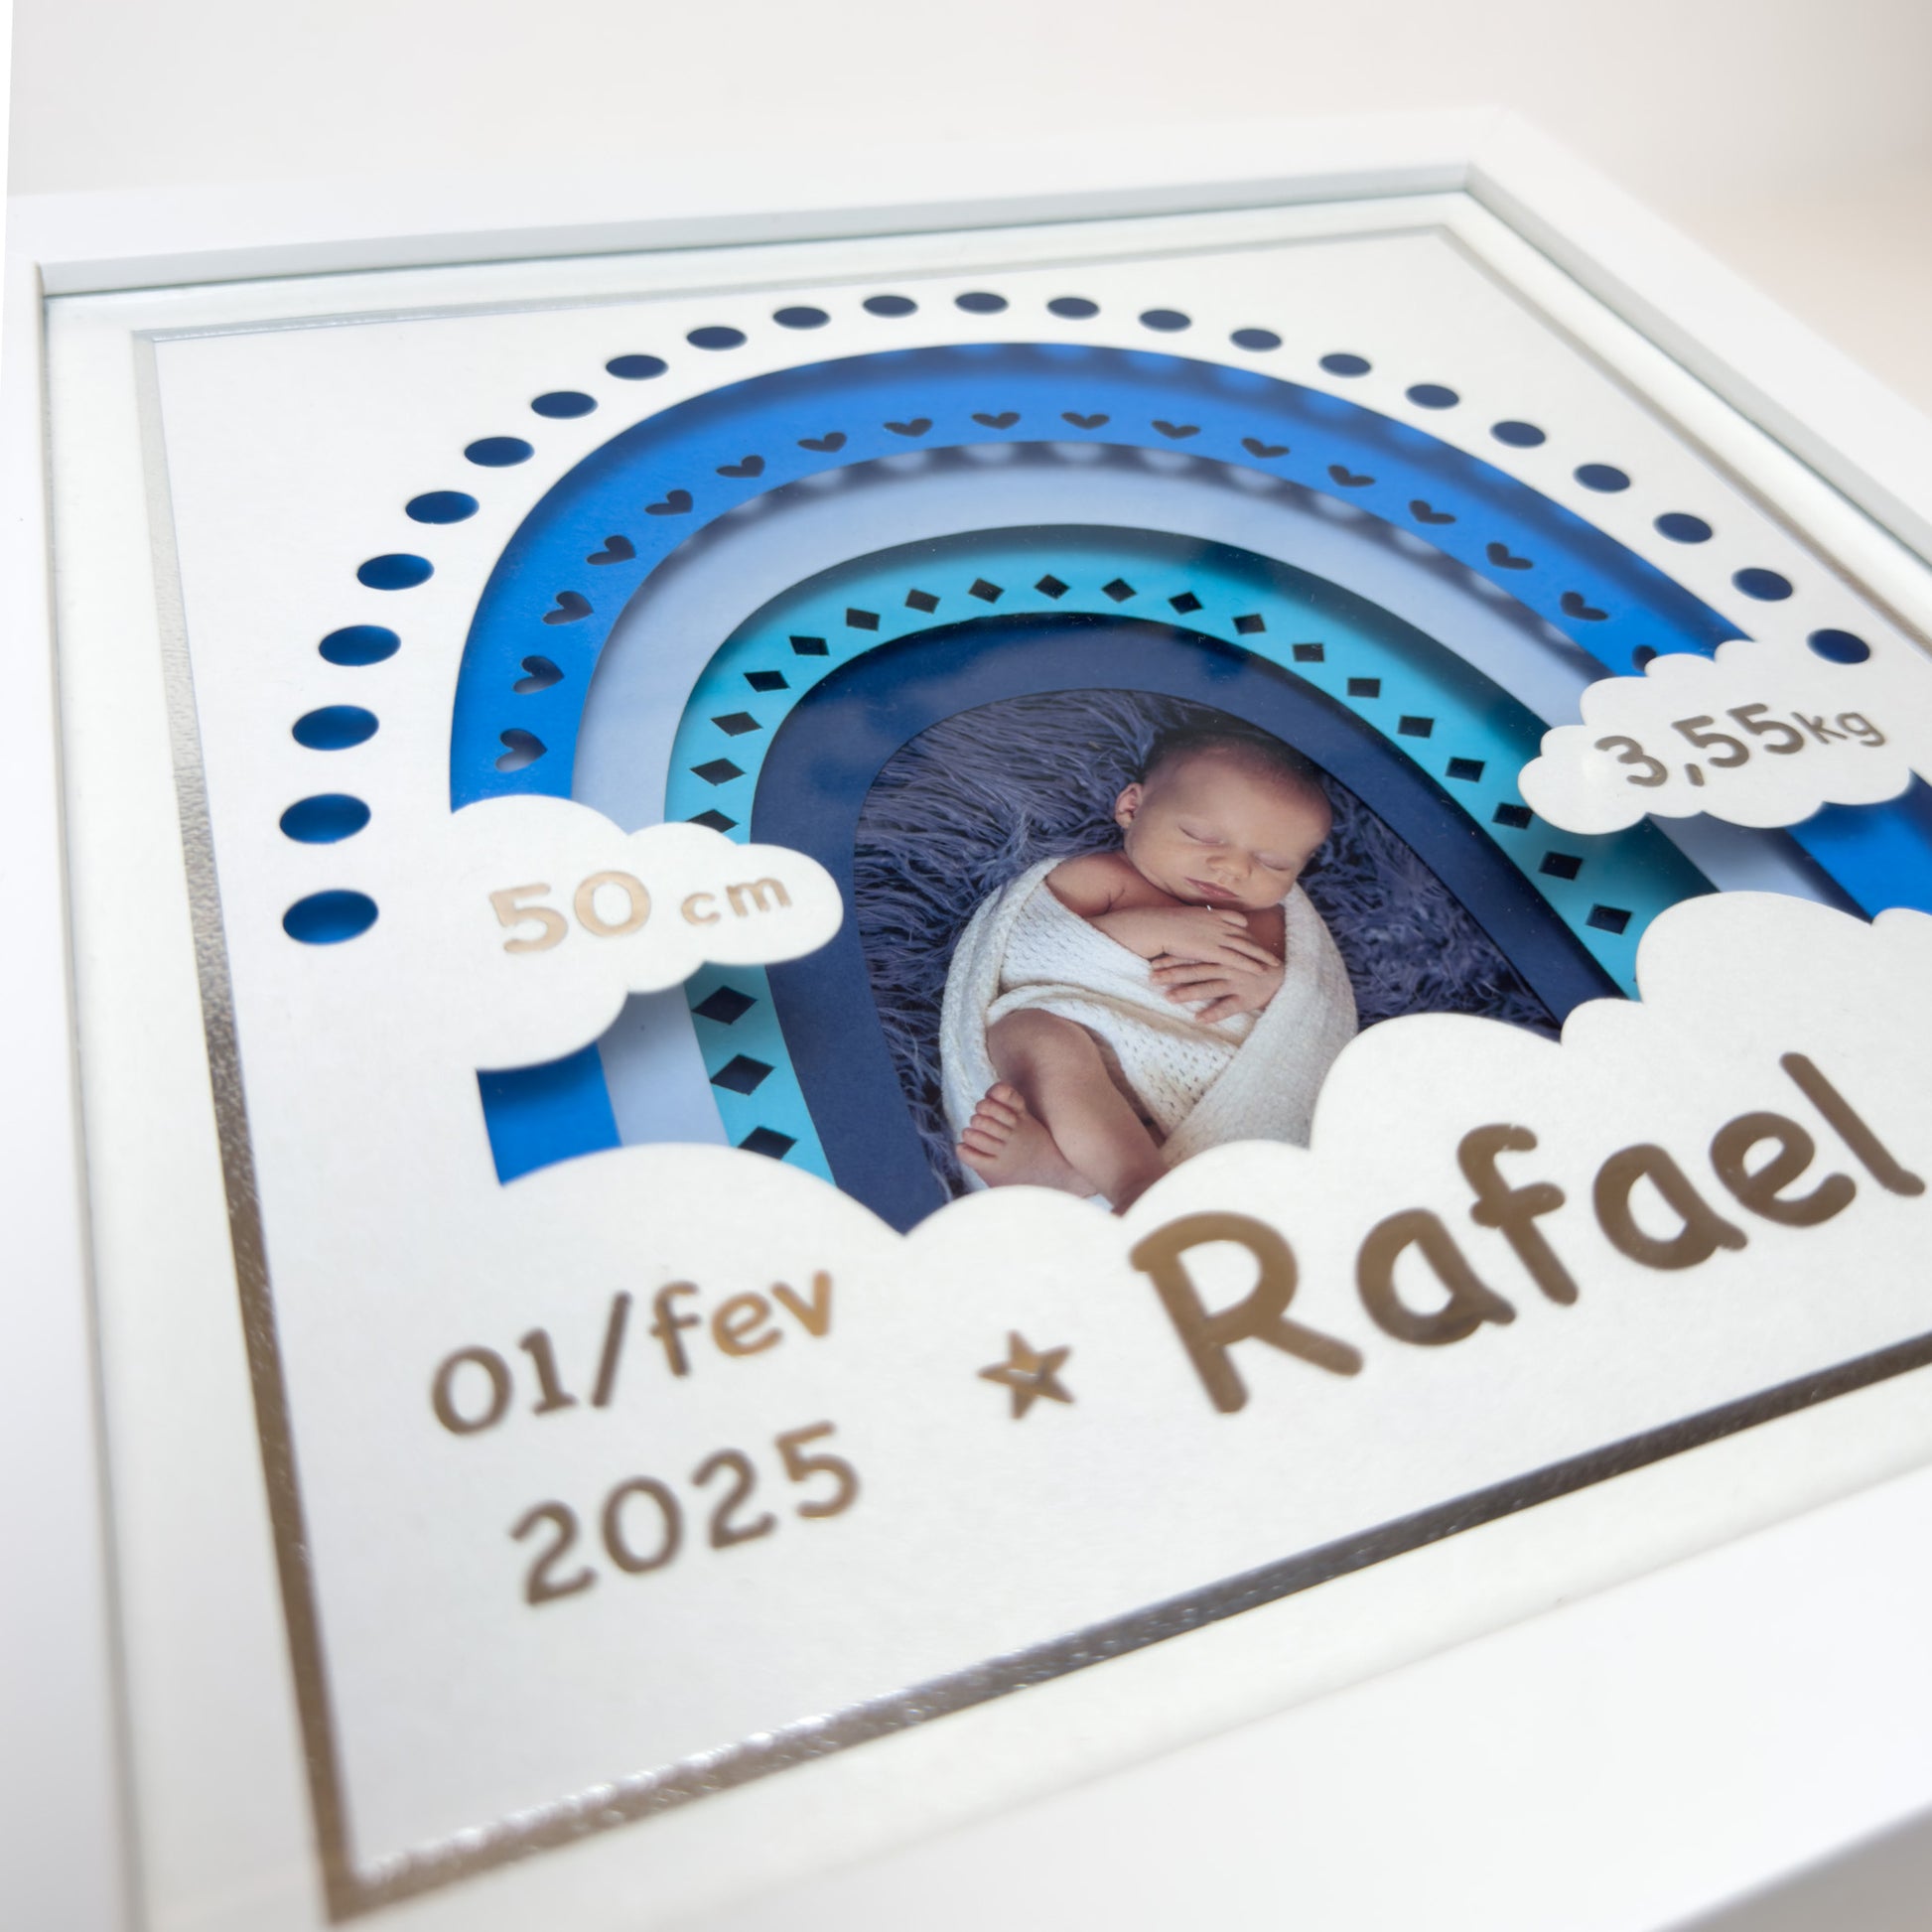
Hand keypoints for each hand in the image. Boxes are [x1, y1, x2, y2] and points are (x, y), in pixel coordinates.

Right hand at [1093, 903, 1273, 967]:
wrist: (1160, 927)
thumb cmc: (1165, 923)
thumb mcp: (1182, 916)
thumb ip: (1192, 921)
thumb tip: (1190, 925)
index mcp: (1212, 915)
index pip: (1236, 920)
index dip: (1245, 930)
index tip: (1252, 935)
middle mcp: (1220, 924)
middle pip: (1246, 935)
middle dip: (1260, 945)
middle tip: (1274, 953)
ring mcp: (1219, 937)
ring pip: (1247, 947)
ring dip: (1262, 956)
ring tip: (1275, 964)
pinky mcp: (1216, 951)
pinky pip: (1239, 958)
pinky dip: (1251, 964)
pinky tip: (1261, 970)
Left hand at [1151, 950, 1284, 1023]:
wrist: (1283, 976)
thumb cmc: (1253, 964)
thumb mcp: (1235, 951)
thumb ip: (1215, 948)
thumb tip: (1189, 946)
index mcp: (1222, 956)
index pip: (1193, 957)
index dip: (1173, 961)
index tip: (1153, 964)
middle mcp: (1227, 968)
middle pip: (1196, 971)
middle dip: (1173, 975)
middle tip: (1152, 979)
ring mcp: (1236, 983)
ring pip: (1209, 988)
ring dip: (1189, 993)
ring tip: (1169, 998)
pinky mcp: (1246, 998)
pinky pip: (1228, 1007)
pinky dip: (1214, 1013)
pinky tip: (1199, 1018)